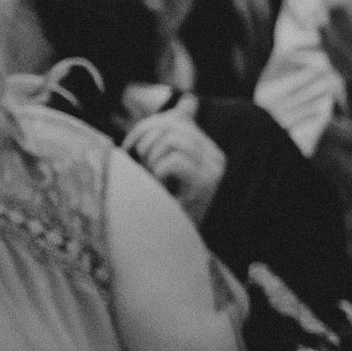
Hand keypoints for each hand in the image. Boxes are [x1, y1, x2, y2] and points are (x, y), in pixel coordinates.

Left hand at [123, 103, 225, 224]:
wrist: (179, 249)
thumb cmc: (171, 208)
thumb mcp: (171, 169)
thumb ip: (177, 136)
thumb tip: (189, 101)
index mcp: (208, 151)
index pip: (177, 118)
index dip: (148, 127)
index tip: (135, 149)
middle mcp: (216, 158)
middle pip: (171, 126)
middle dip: (143, 140)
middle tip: (138, 165)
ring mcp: (214, 171)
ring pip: (170, 140)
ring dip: (150, 158)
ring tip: (152, 178)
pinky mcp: (207, 184)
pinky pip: (173, 160)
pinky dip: (158, 172)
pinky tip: (162, 188)